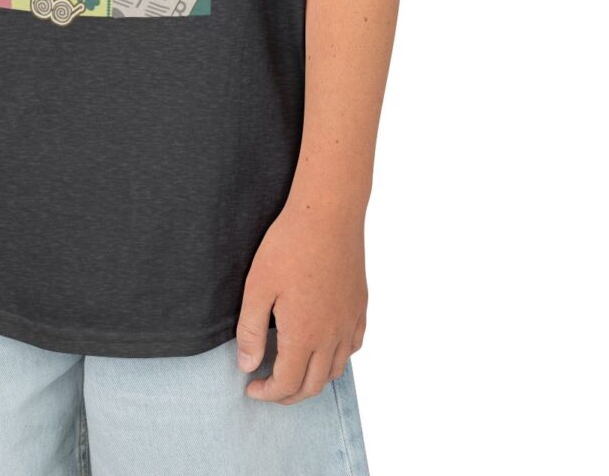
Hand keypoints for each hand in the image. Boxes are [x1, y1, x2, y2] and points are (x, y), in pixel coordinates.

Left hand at [235, 201, 366, 402]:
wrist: (327, 214)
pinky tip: (324, 348)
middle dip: (288, 395)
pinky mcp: (360, 306)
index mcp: (305, 335)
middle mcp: (332, 336)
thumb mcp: (257, 287)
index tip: (250, 387)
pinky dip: (337, 358)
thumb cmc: (289, 246)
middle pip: (313, 385)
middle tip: (269, 387)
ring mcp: (350, 321)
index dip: (267, 393)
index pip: (287, 384)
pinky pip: (353, 346)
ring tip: (293, 371)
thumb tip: (248, 366)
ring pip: (336, 370)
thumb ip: (252, 331)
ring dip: (313, 380)